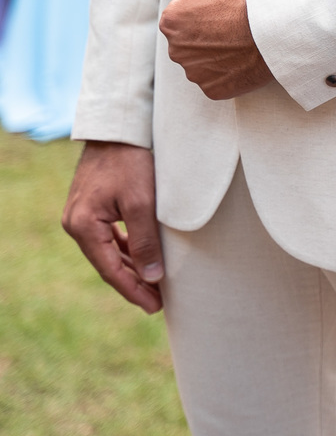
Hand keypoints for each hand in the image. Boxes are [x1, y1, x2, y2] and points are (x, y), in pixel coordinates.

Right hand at [62, 142, 162, 313]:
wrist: (119, 128)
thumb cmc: (132, 162)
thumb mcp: (143, 203)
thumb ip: (145, 241)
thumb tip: (151, 278)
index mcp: (83, 226)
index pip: (111, 269)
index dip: (134, 290)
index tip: (155, 307)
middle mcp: (76, 223)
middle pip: (108, 263)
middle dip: (133, 283)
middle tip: (158, 302)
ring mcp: (82, 214)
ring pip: (108, 251)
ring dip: (131, 267)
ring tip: (153, 286)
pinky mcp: (92, 206)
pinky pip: (109, 237)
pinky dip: (126, 250)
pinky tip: (141, 259)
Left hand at [159, 0, 272, 98]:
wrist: (276, 30)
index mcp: (171, 21)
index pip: (182, 13)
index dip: (205, 7)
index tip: (224, 6)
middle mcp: (177, 50)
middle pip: (190, 38)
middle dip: (207, 32)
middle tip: (234, 23)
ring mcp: (196, 72)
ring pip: (202, 61)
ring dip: (216, 53)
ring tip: (240, 41)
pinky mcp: (214, 89)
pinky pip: (215, 81)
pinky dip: (226, 73)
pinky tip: (242, 60)